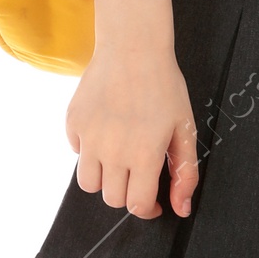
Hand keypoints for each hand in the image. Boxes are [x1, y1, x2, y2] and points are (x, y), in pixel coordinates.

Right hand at [65, 44, 199, 219]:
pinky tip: (106, 132)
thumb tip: (180, 208)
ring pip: (88, 183)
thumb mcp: (185, 129)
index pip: (136, 205)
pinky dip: (89, 151)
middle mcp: (112, 151)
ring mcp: (88, 137)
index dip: (146, 209)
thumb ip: (185, 173)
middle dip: (127, 194)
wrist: (133, 47)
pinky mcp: (73, 123)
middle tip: (138, 175)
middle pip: (112, 199)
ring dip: (104, 179)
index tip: (152, 202)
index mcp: (143, 155)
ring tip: (119, 160)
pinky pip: (77, 152)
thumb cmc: (164, 87)